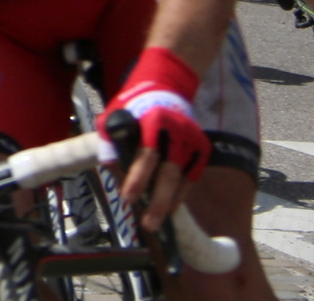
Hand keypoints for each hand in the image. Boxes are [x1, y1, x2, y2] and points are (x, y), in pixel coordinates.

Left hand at [105, 47, 207, 230]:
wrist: (167, 88)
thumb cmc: (134, 106)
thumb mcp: (115, 115)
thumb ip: (111, 140)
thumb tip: (112, 169)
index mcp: (152, 120)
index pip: (146, 155)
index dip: (137, 178)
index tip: (128, 199)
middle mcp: (177, 132)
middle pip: (169, 173)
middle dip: (158, 201)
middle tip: (148, 224)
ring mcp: (193, 141)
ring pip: (183, 178)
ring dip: (169, 201)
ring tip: (157, 220)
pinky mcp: (203, 148)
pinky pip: (192, 176)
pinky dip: (181, 192)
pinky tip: (170, 206)